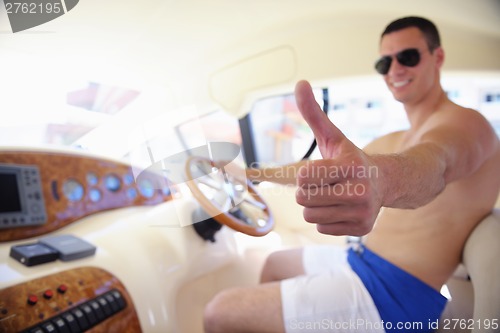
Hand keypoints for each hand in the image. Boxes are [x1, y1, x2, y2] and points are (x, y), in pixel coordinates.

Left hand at [294, 80, 381, 235]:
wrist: (386, 183)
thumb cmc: (350, 158)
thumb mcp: (333, 136)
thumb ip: (314, 113)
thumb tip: (300, 82)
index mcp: (351, 166)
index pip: (303, 178)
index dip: (305, 175)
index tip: (320, 170)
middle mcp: (360, 191)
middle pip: (303, 199)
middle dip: (307, 191)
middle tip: (325, 184)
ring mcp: (362, 212)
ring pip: (309, 215)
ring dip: (314, 206)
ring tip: (332, 195)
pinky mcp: (362, 229)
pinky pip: (321, 228)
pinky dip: (325, 218)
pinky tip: (341, 207)